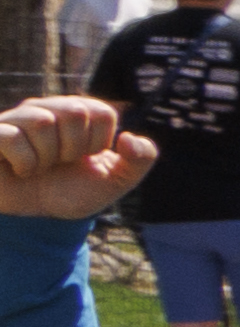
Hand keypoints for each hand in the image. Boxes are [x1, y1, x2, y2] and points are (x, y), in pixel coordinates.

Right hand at [0, 98, 127, 226]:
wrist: (30, 218)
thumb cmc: (70, 191)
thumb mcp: (114, 181)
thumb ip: (141, 160)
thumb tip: (129, 138)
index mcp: (78, 113)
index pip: (102, 112)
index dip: (98, 143)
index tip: (84, 158)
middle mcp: (47, 108)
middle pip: (74, 112)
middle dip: (73, 149)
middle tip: (60, 163)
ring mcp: (17, 119)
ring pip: (42, 122)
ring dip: (46, 157)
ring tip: (40, 167)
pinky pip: (12, 137)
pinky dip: (23, 163)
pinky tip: (20, 170)